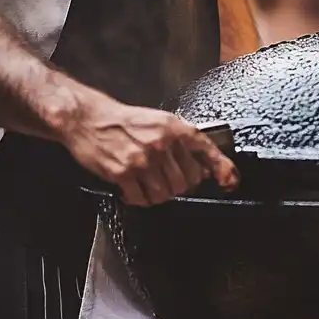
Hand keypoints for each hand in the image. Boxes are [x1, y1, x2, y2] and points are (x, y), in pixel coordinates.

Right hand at [59, 89, 239, 206]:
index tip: (230, 180)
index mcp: (172, 127)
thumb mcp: (158, 121)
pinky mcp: (124, 173)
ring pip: (165, 194)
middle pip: (186, 181)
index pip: (205, 149)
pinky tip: (133, 187)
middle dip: (179, 185)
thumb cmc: (123, 120)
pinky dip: (139, 198)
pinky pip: (142, 199)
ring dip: (158, 194)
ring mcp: (143, 159)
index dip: (221, 168)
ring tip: (147, 182)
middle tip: (165, 179)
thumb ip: (180, 141)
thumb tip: (202, 167)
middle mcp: (161, 142)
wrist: (89, 119)